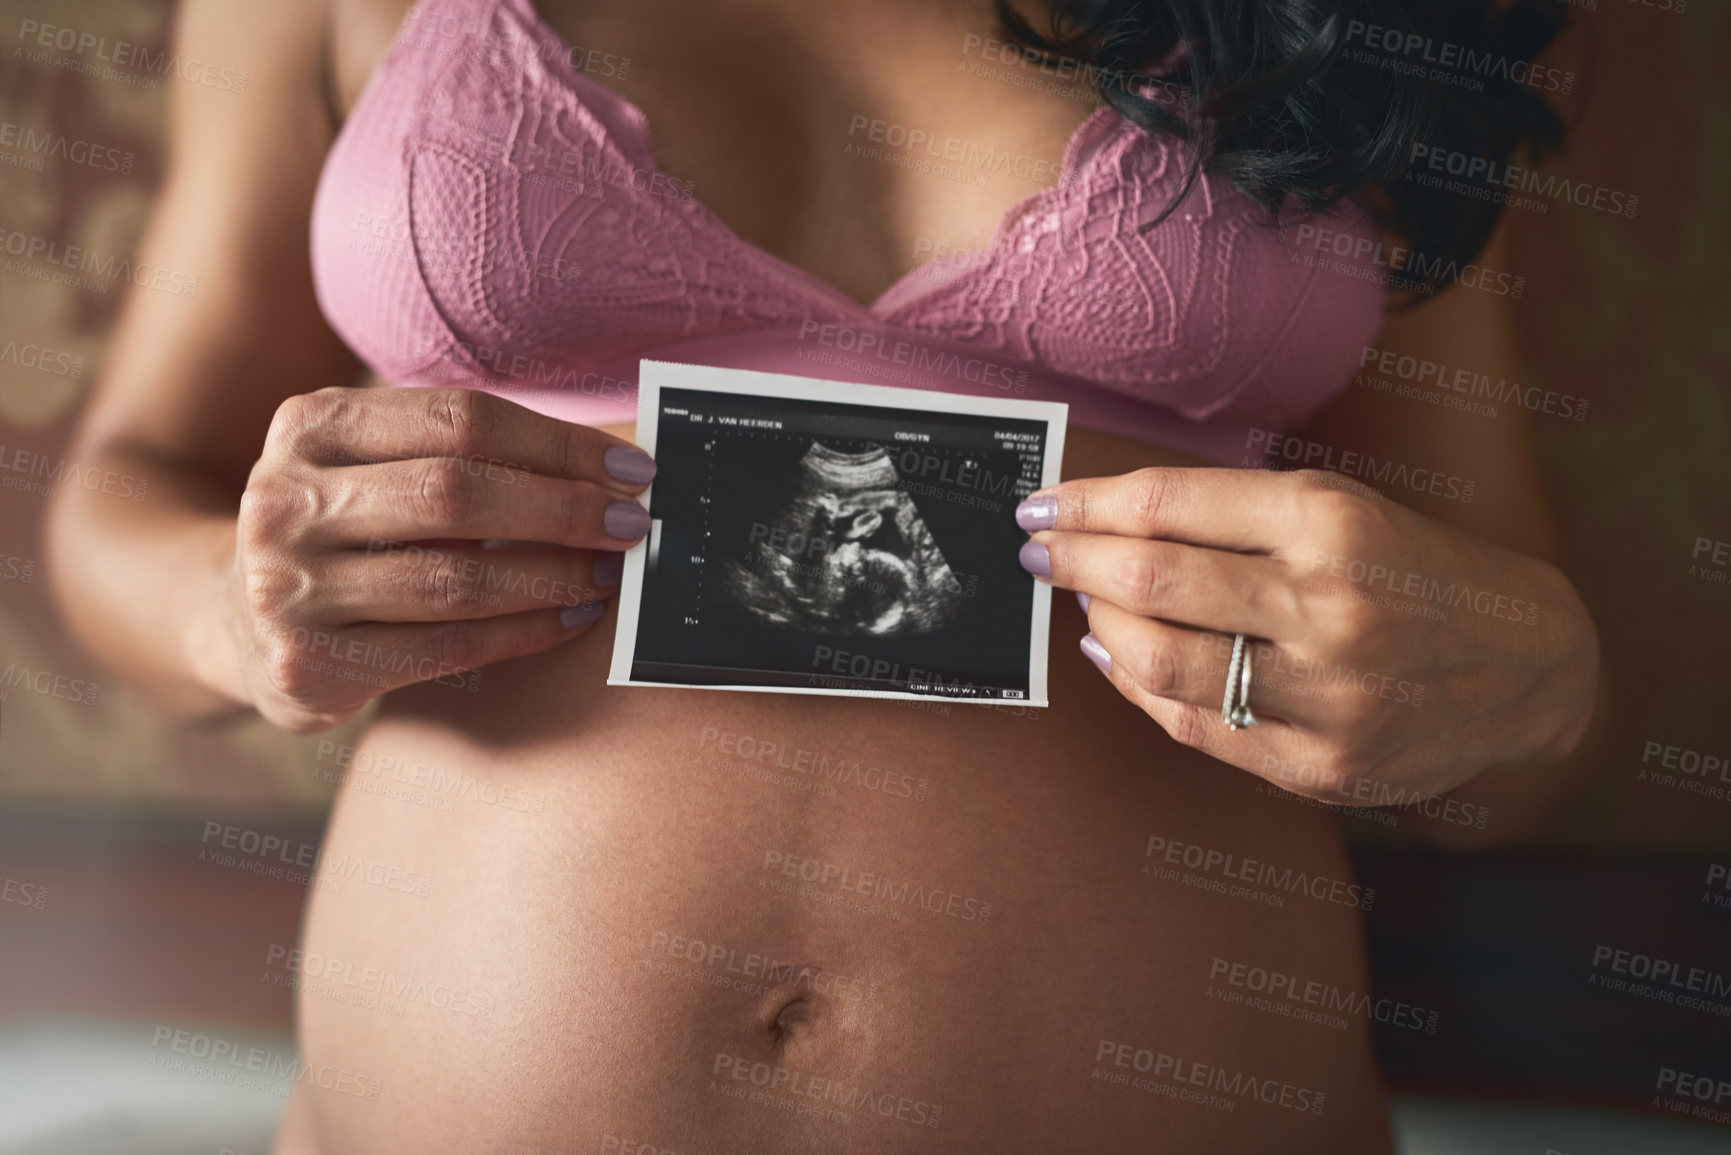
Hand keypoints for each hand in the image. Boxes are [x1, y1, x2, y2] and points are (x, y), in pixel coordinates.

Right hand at [227, 387, 656, 730]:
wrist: (234, 616)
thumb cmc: (346, 525)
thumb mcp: (377, 462)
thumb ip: (470, 451)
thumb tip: (613, 459)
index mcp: (309, 424)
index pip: (460, 420)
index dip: (558, 445)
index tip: (632, 468)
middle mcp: (285, 501)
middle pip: (456, 494)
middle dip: (563, 509)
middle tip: (633, 523)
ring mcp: (288, 589)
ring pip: (454, 580)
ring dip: (553, 576)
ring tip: (611, 573)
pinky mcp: (306, 666)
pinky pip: (445, 648)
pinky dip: (523, 632)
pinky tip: (572, 617)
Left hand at [1016, 468, 1598, 802]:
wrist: (1529, 668)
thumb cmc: (1416, 572)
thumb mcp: (1344, 509)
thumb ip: (1231, 514)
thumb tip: (1103, 524)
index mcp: (1333, 523)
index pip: (1168, 504)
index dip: (1084, 505)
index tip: (1040, 508)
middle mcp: (1328, 606)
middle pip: (1150, 578)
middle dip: (1072, 561)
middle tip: (1040, 553)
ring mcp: (1326, 696)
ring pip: (1159, 658)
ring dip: (1099, 621)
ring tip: (1085, 600)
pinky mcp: (1322, 766)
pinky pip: (1194, 726)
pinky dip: (1138, 685)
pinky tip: (1121, 654)